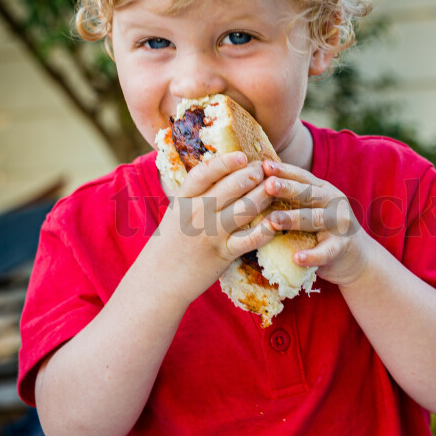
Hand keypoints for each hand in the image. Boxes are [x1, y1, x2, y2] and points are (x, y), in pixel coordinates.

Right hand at [159, 152, 275, 298]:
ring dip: (265, 195)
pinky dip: (266, 229)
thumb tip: (220, 171)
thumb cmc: (171, 243)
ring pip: (245, 208)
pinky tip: (276, 221)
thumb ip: (196, 195)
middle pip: (232, 186)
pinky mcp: (223, 254)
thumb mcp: (177, 213)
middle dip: (254, 174)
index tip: (243, 155)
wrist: (158, 280)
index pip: (205, 173)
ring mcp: (211, 234)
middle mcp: (197, 213)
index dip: (226, 162)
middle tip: (267, 170)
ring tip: (275, 189)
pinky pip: (250, 239)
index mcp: (184, 200)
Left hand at [262, 159, 371, 286]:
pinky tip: (297, 258)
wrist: (357, 257)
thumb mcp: (312, 207)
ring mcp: (339, 224)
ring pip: (314, 219)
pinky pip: (325, 252)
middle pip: (308, 193)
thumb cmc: (323, 229)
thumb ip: (293, 197)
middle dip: (287, 188)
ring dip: (293, 219)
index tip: (264, 165)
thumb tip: (257, 184)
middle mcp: (333, 202)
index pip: (302, 177)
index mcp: (323, 190)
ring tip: (273, 221)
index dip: (284, 170)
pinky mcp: (341, 248)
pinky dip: (312, 256)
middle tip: (267, 185)